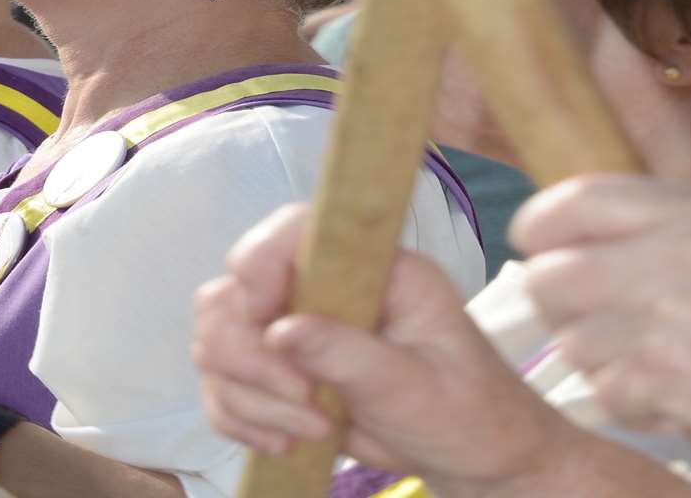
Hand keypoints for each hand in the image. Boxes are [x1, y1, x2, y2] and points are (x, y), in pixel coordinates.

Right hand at [192, 203, 569, 485]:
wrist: (473, 458)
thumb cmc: (466, 412)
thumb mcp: (415, 387)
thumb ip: (349, 357)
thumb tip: (278, 332)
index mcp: (370, 265)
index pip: (292, 232)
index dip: (259, 264)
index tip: (264, 320)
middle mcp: (322, 286)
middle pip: (233, 293)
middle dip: (251, 358)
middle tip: (303, 400)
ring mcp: (292, 328)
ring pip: (217, 342)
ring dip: (250, 396)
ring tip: (310, 429)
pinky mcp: (276, 373)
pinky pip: (222, 386)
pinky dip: (240, 418)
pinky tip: (285, 441)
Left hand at [513, 175, 690, 477]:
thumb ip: (677, 229)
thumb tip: (597, 234)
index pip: (571, 199)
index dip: (543, 229)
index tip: (543, 251)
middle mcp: (671, 254)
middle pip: (550, 276)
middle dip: (566, 309)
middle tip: (602, 327)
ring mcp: (666, 315)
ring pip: (572, 340)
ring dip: (603, 362)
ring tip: (658, 369)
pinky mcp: (671, 378)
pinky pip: (606, 393)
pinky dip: (634, 405)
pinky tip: (679, 402)